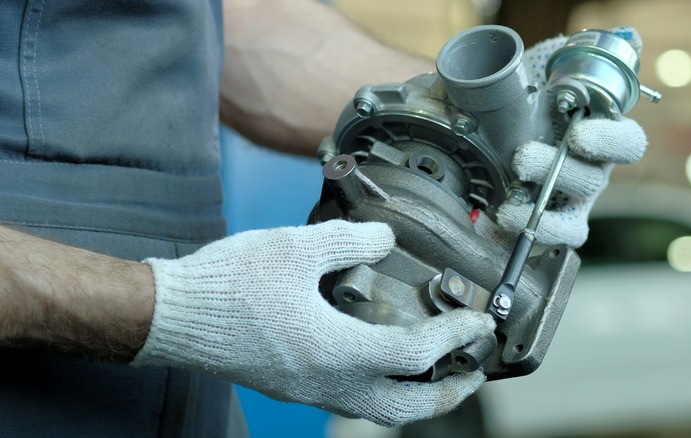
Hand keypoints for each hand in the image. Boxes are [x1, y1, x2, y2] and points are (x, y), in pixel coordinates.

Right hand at [131, 220, 495, 425]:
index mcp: (337, 349)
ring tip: (439, 373)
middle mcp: (329, 381)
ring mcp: (310, 391)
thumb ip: (351, 241)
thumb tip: (386, 240)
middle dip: (451, 392)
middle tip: (474, 368)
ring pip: (381, 411)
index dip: (456, 336)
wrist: (175, 315)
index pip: (417, 353)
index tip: (478, 322)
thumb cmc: (229, 284)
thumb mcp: (296, 247)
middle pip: (408, 407)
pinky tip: (384, 363)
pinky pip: (354, 402)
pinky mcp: (294, 387)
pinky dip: (385, 391)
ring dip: (419, 398)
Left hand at [488, 27, 647, 247]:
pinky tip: (502, 223)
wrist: (491, 131)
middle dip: (557, 171)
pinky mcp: (547, 226)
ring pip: (572, 219)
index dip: (609, 141)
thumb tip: (626, 37)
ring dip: (540, 214)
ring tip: (508, 207)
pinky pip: (548, 241)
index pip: (627, 143)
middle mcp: (592, 173)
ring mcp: (571, 204)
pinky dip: (527, 236)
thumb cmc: (529, 103)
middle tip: (521, 160)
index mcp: (600, 137)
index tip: (579, 135)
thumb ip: (582, 54)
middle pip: (592, 180)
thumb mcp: (549, 70)